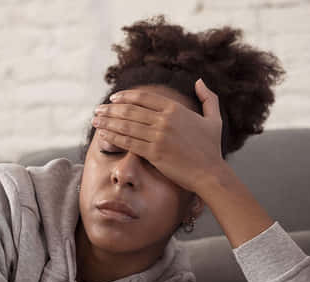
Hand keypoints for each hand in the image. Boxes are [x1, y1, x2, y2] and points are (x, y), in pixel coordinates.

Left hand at [92, 79, 230, 193]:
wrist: (210, 173)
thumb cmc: (211, 148)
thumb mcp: (214, 119)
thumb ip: (208, 98)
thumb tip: (199, 81)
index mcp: (176, 109)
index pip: (143, 97)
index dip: (125, 96)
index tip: (113, 98)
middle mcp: (165, 120)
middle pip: (130, 110)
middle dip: (110, 109)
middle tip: (97, 110)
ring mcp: (158, 137)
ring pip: (126, 125)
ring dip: (107, 121)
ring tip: (95, 120)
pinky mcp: (153, 153)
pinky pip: (128, 142)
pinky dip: (113, 137)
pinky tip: (103, 134)